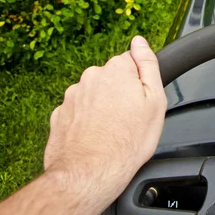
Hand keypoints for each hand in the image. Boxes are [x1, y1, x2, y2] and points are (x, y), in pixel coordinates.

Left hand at [44, 36, 166, 202]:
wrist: (90, 173)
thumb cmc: (127, 141)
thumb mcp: (155, 100)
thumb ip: (148, 65)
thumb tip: (140, 41)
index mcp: (116, 69)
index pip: (131, 63)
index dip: (139, 84)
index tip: (140, 102)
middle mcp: (90, 77)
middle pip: (111, 79)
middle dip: (120, 94)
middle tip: (129, 120)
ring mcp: (72, 96)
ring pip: (94, 96)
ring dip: (102, 108)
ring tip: (111, 133)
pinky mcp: (59, 115)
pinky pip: (78, 113)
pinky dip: (86, 122)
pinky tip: (95, 138)